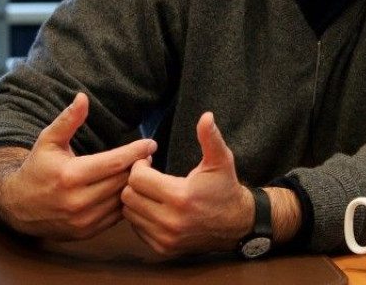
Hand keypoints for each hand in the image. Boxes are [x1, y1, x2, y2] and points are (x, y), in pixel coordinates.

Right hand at [0, 92, 155, 239]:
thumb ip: (68, 119)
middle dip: (139, 166)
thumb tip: (83, 97)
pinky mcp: (86, 232)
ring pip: (122, 199)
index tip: (151, 143)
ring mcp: (82, 220)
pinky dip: (124, 201)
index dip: (136, 152)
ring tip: (139, 170)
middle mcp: (77, 201)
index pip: (115, 163)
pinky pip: (116, 216)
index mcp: (70, 176)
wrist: (17, 207)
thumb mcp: (48, 140)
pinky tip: (125, 188)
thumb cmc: (37, 167)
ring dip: (133, 184)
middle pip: (122, 181)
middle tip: (147, 155)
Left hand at [121, 112, 253, 255]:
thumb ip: (210, 137)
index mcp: (180, 197)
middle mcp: (170, 221)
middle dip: (134, 182)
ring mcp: (165, 238)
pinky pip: (136, 228)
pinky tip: (154, 205)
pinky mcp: (163, 249)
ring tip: (150, 189)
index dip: (139, 166)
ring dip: (135, 199)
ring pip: (129, 213)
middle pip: (128, 196)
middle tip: (147, 174)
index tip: (149, 161)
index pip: (137, 179)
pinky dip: (140, 215)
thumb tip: (206, 116)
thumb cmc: (225, 187)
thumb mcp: (221, 159)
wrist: (236, 224)